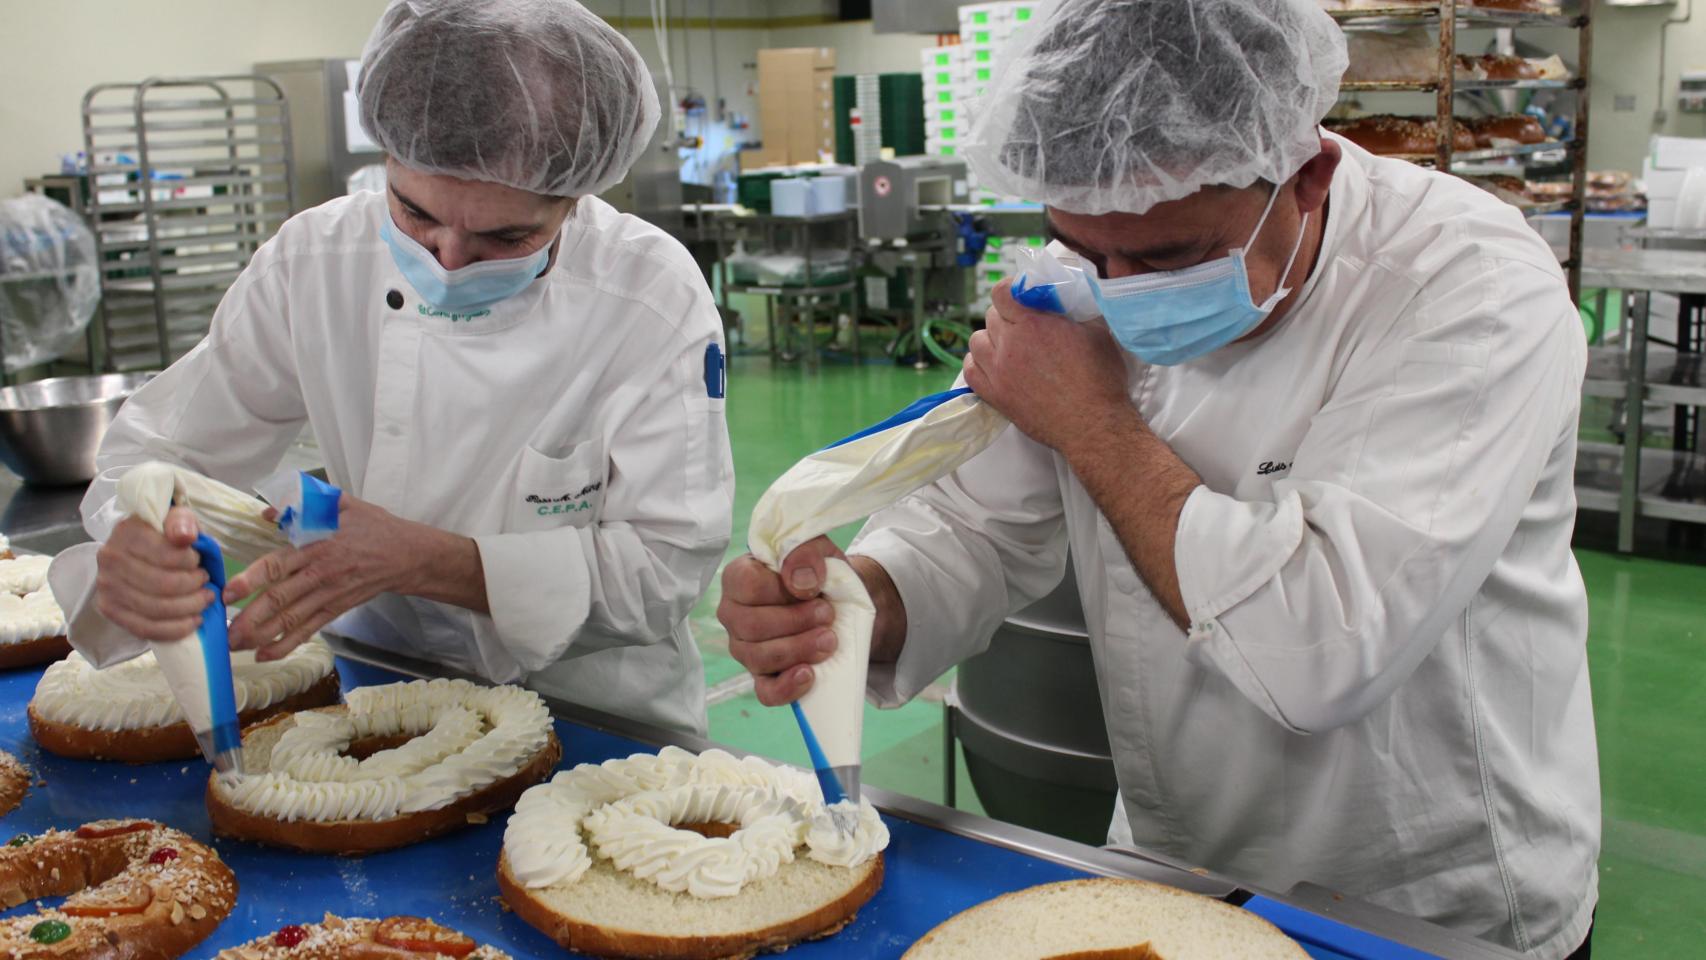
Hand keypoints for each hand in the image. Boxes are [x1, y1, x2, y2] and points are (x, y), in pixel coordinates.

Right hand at [94, 509, 213, 641]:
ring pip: (155, 609)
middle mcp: (110, 560)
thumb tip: (186, 537)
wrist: (137, 550)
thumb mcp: (177, 517)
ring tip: (204, 600)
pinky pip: (145, 628)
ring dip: (189, 608)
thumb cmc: (164, 534)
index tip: (199, 562)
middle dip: (194, 587)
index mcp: (127, 532)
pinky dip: (175, 629)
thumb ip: (182, 521)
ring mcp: (107, 588)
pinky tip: (193, 621)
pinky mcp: (110, 610)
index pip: (166, 555)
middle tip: (206, 584)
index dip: (191, 563)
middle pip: (162, 586)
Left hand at [226, 493, 451, 660]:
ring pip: (291, 619)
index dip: (252, 579)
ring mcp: (329, 594)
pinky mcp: (336, 608)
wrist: (408, 554)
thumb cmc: (373, 526)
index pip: (280, 565)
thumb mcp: (343, 504)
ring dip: (261, 635)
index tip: (229, 592)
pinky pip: (309, 629)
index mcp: (318, 545)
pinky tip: (265, 655)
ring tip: (234, 647)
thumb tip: (269, 513)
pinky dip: (287, 644)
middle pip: (280, 599)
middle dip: (249, 618)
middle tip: (222, 633)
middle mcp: (321, 574)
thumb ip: (305, 504)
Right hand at [718, 537, 843, 705]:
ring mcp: (744, 648)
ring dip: (799, 650)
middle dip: (795, 623)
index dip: (783, 591)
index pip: (747, 586)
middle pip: (751, 627)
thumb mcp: (818, 548)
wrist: (840, 598)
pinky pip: (765, 692)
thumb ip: (805, 552)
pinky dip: (787, 688)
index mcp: (738, 577)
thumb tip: (800, 583)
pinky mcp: (763, 675)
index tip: (814, 590)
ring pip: (758, 658)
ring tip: (829, 640)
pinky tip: (808, 675)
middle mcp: (733, 614)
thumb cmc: (819, 571)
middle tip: (828, 616)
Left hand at [964, 280, 1134, 457]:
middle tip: (1023, 326)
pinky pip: (969, 371)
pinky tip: (993, 366)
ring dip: (990, 340)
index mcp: (1033, 323)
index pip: (1001, 292)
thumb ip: (1074, 312)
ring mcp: (998, 372)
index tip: (1020, 296)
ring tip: (1008, 347)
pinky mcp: (995, 396)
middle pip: (990, 317)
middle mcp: (1010, 345)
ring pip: (976, 342)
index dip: (1009, 290)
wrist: (1093, 425)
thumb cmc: (1100, 379)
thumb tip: (1066, 299)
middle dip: (1006, 316)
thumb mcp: (1097, 332)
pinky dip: (978, 364)